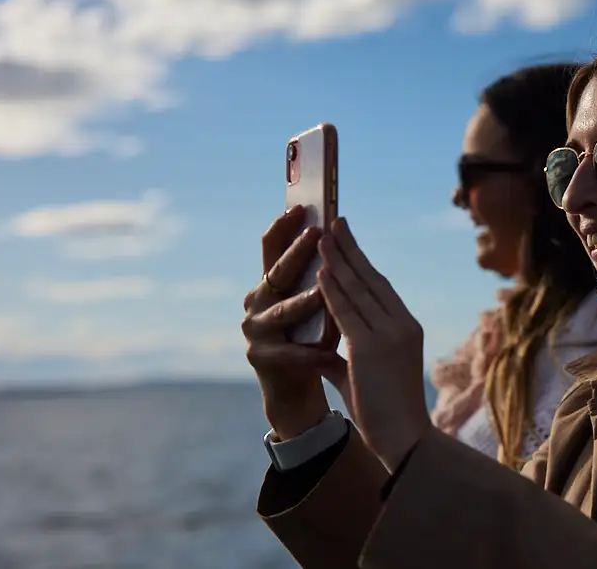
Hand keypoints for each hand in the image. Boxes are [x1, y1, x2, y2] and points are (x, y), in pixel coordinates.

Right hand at [241, 205, 344, 439]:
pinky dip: (310, 352)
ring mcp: (254, 329)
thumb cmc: (312, 338)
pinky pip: (289, 352)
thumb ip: (321, 277)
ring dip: (303, 301)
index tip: (302, 207)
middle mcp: (255, 300)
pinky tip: (327, 351)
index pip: (272, 247)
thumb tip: (342, 236)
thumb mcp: (317, 304)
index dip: (284, 226)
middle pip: (277, 272)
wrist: (296, 389)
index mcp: (270, 283)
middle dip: (297, 252)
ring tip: (322, 294)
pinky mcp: (260, 357)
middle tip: (317, 235)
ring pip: (282, 311)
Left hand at [315, 218, 432, 471]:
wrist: (404, 438)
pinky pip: (346, 311)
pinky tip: (320, 270)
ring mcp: (388, 334)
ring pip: (358, 289)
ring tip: (322, 236)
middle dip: (350, 249)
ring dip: (338, 260)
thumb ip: (345, 356)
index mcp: (406, 328)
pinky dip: (332, 289)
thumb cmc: (387, 411)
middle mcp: (401, 324)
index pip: (381, 287)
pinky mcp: (371, 348)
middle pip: (371, 278)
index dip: (363, 262)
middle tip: (335, 222)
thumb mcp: (364, 375)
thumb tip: (324, 348)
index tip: (348, 241)